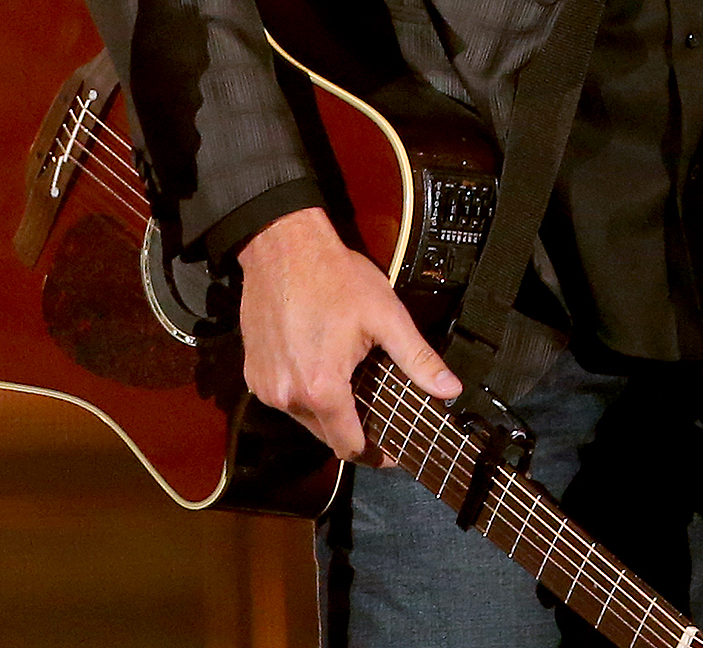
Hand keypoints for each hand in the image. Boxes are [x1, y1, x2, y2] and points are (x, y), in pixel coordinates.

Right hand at [238, 206, 460, 461]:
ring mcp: (265, 388)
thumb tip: (450, 391)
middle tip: (381, 412)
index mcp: (322, 389)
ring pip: (305, 419)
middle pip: (328, 437)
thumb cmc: (336, 278)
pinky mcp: (253, 375)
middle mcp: (288, 398)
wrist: (282, 248)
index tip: (396, 450)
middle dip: (355, 430)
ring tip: (353, 386)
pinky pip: (284, 398)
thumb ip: (418, 358)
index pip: (351, 447)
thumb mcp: (386, 315)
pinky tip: (321, 367)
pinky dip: (304, 393)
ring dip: (328, 411)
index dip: (376, 454)